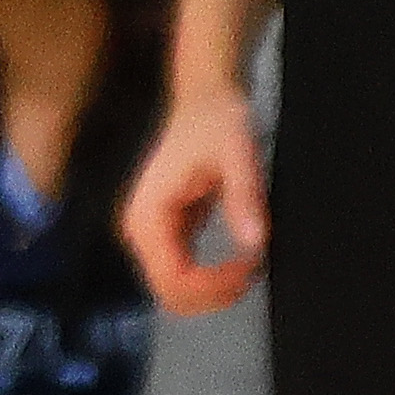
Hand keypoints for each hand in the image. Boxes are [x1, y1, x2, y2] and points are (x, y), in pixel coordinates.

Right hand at [122, 66, 267, 310]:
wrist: (204, 99)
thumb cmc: (217, 122)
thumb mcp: (238, 156)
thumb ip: (244, 198)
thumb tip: (255, 245)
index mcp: (147, 213)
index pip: (173, 280)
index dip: (216, 286)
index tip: (251, 266)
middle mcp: (139, 228)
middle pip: (170, 294)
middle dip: (215, 294)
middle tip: (252, 270)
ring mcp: (149, 232)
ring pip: (175, 291)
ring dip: (214, 290)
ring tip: (248, 265)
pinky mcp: (164, 232)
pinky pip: (182, 275)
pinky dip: (211, 279)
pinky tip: (238, 262)